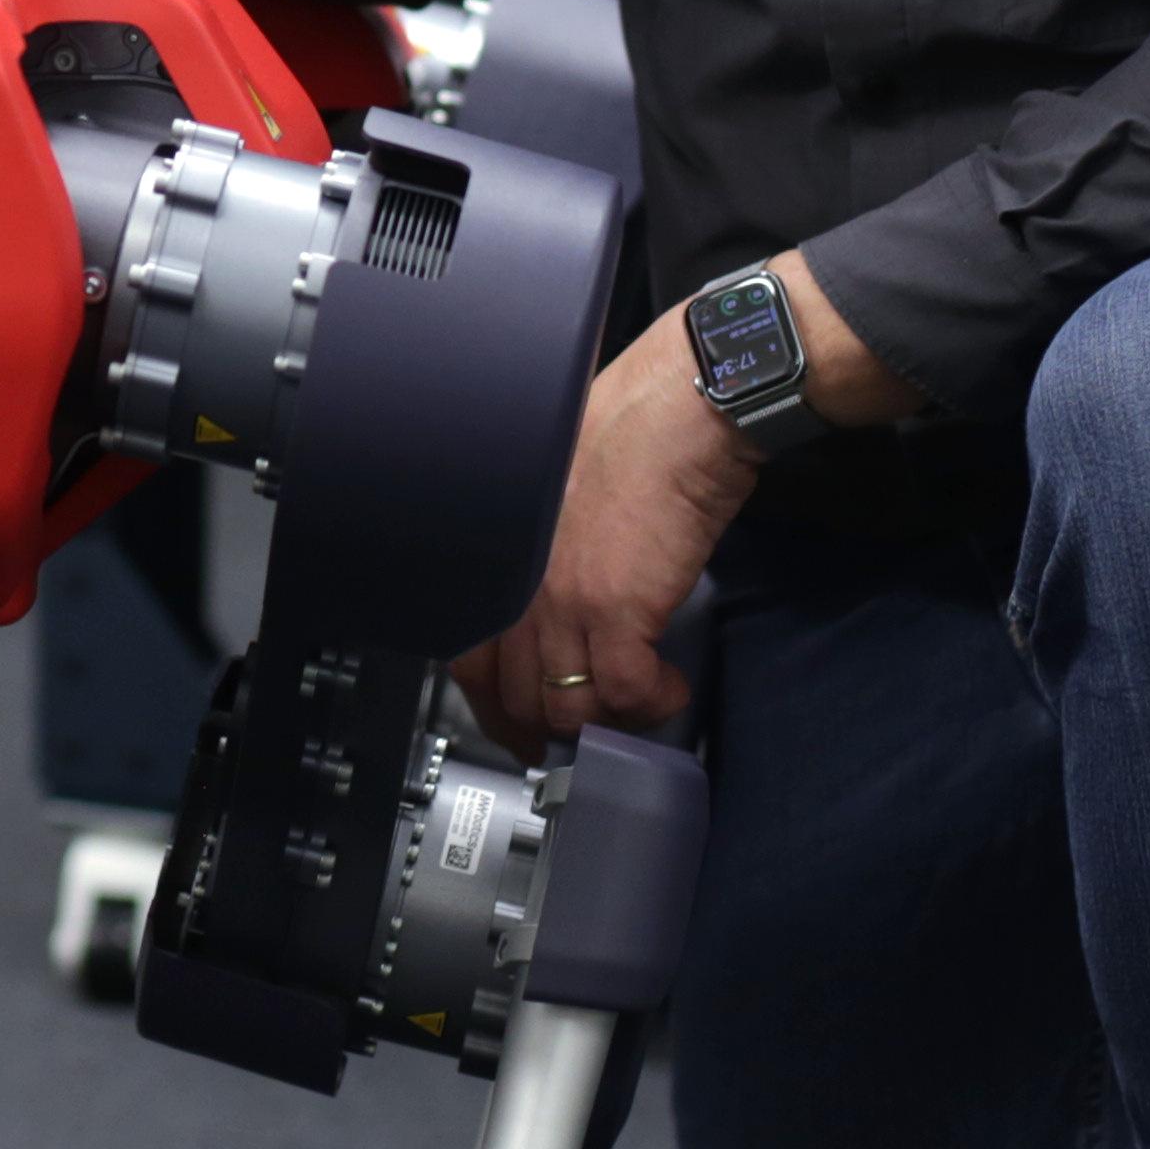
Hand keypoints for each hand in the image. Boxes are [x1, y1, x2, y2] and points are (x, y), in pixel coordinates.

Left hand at [445, 255, 906, 752]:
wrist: (679, 407)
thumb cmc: (628, 429)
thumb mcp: (555, 497)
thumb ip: (544, 555)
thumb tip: (558, 602)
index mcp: (501, 557)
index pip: (469, 661)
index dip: (497, 706)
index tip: (521, 723)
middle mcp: (520, 584)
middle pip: (515, 696)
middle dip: (551, 733)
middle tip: (585, 741)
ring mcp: (565, 601)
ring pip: (568, 708)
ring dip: (608, 723)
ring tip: (638, 708)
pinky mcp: (620, 609)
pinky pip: (626, 693)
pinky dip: (651, 704)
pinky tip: (669, 686)